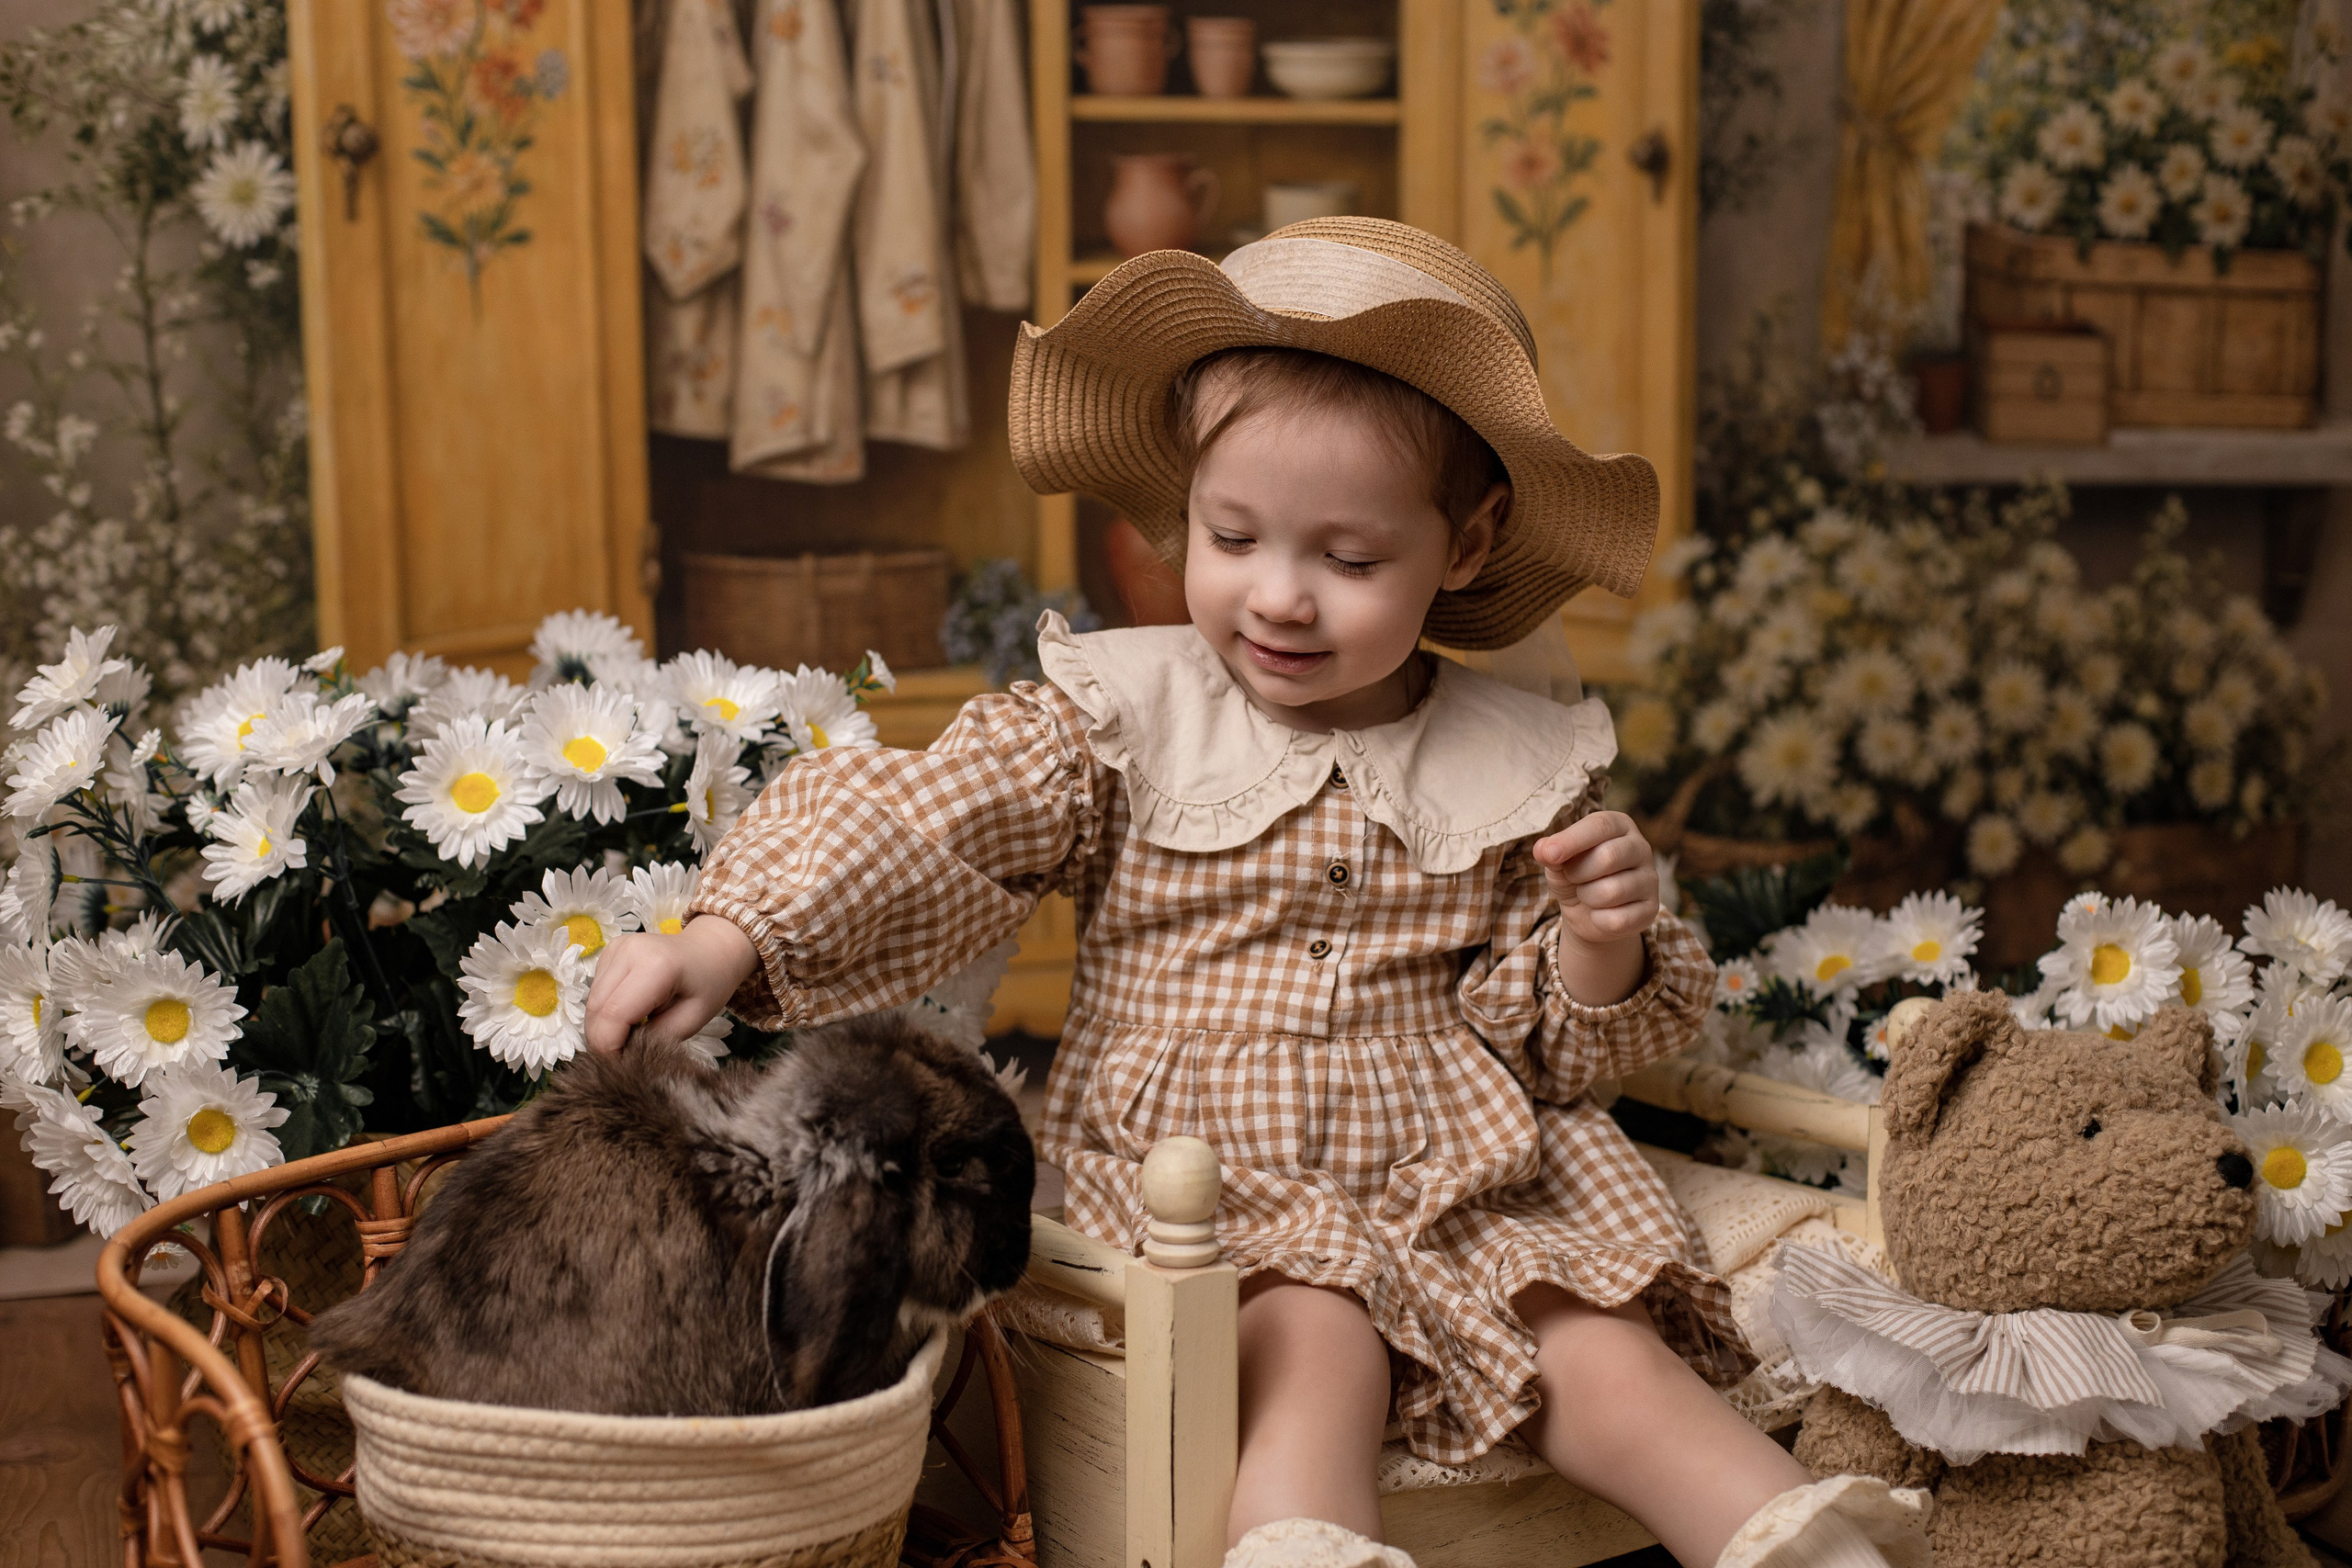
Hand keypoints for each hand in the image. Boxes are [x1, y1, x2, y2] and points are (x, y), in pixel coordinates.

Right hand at [584, 915, 759, 1052]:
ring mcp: (617, 947)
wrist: (711, 949)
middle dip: (603, 1039)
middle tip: (623, 1056)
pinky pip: (596, 989)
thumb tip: (622, 1053)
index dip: (609, 1047)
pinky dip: (606, 1008)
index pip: (614, 1014)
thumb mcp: (693, 1020)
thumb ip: (656, 1039)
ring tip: (630, 1033)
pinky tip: (629, 1011)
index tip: (619, 1067)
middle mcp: (630, 951)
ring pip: (592, 1000)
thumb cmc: (709, 985)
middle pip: (596, 1008)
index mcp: (656, 966)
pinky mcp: (610, 948)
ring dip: (603, 1025)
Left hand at [1532, 810, 1658, 953]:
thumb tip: (1543, 850)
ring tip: (1587, 894)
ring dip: (1587, 897)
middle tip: (1573, 877)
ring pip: (1611, 891)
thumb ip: (1550, 852)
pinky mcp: (1651, 909)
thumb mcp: (1558, 861)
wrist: (1588, 913)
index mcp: (1619, 825)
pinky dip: (1598, 920)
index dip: (1572, 839)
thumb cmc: (1575, 875)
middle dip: (1578, 872)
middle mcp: (1641, 847)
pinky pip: (1618, 919)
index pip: (1600, 825)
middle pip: (1608, 857)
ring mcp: (1650, 879)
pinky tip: (1599, 913)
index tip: (1548, 854)